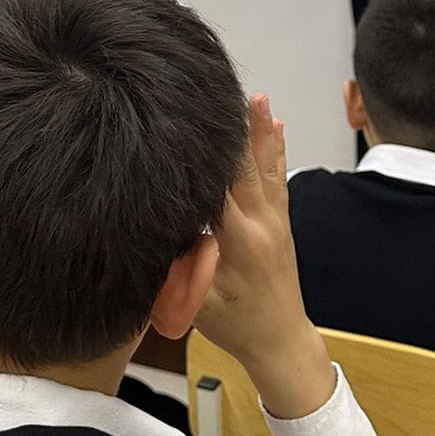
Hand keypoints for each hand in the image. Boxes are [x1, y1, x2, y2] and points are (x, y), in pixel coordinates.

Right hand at [193, 94, 334, 419]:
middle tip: (223, 93)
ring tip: (255, 97)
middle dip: (232, 129)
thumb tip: (152, 234)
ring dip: (258, 130)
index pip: (218, 187)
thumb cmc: (238, 326)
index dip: (202, 156)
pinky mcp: (281, 221)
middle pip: (243, 167)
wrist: (281, 342)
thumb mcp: (198, 303)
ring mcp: (275, 221)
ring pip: (265, 166)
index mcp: (239, 242)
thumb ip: (178, 266)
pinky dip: (275, 148)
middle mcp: (261, 224)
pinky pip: (277, 176)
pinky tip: (274, 124)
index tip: (187, 126)